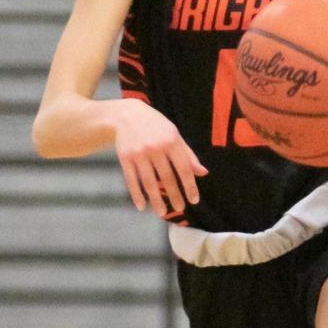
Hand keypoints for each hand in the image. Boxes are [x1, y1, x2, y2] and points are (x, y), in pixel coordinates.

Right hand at [114, 99, 206, 216]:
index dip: (190, 186)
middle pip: (167, 178)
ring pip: (149, 182)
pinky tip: (142, 206)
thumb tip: (203, 173)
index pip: (184, 169)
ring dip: (156, 200)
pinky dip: (136, 195)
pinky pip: (131, 180)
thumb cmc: (156, 125)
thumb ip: (188, 154)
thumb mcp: (174, 134)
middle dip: (175, 196)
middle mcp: (155, 148)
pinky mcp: (125, 157)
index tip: (194, 200)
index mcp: (171, 141)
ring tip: (162, 212)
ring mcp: (139, 153)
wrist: (126, 114)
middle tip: (180, 209)